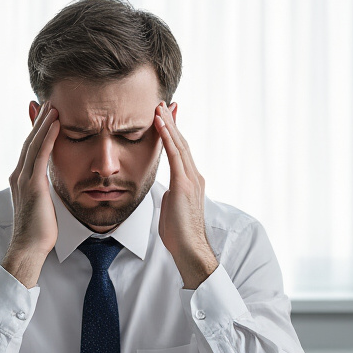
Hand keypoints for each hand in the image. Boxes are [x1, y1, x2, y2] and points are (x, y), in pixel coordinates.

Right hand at [1, 101, 59, 287]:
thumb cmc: (38, 232)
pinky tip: (56, 123)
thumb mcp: (42, 205)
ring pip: (33, 144)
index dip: (37, 130)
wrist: (28, 248)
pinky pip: (40, 155)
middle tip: (49, 100)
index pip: (30, 148)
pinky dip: (47, 137)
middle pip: (29, 141)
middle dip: (39, 120)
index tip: (46, 114)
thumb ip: (43, 190)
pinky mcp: (32, 185)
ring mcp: (23, 179)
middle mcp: (18, 175)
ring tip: (54, 105)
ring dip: (44, 123)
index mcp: (21, 179)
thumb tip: (49, 185)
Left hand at [154, 102, 217, 288]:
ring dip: (168, 125)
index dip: (174, 133)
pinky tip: (160, 125)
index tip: (166, 117)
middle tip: (163, 103)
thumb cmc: (178, 233)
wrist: (189, 248)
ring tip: (159, 107)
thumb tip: (167, 190)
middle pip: (181, 143)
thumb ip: (171, 194)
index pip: (180, 151)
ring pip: (179, 145)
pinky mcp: (184, 185)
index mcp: (190, 181)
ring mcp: (191, 179)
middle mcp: (194, 176)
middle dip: (171, 122)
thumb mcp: (172, 207)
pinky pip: (175, 156)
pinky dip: (168, 138)